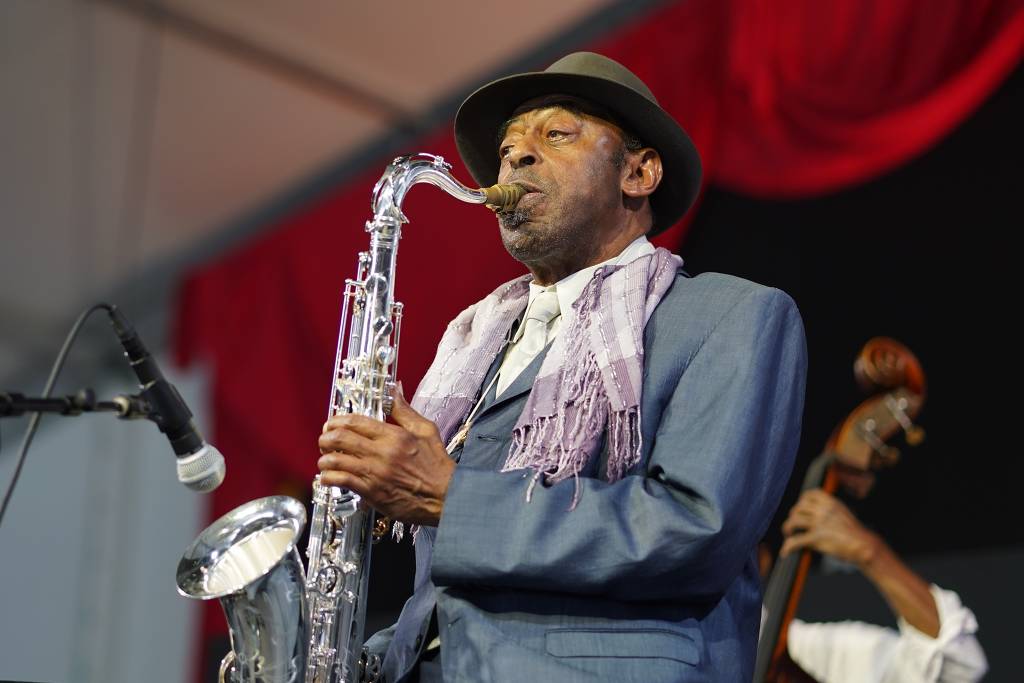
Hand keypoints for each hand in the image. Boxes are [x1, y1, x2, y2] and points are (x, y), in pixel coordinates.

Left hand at [317, 384, 454, 525]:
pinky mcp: (372, 493)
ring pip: (335, 461)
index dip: (337, 420)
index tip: (332, 423)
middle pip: (340, 438)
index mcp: (393, 435)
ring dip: (324, 459)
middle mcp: (381, 453)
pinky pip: (341, 482)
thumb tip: (395, 389)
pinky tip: (328, 477)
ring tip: (325, 460)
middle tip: (324, 440)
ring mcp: (375, 474)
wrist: (446, 496)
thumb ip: (404, 410)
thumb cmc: (437, 465)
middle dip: (325, 437)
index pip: (355, 421)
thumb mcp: (425, 430)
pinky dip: (328, 478)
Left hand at [779, 489, 877, 565]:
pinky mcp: (816, 538)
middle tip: (793, 525)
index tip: (800, 508)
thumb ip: (829, 509)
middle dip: (793, 516)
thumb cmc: (854, 532)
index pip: (809, 494)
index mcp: (830, 502)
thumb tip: (813, 512)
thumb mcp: (843, 513)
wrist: (864, 545)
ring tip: (788, 534)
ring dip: (787, 528)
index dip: (801, 500)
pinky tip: (786, 552)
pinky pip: (795, 541)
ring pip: (793, 521)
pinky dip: (788, 547)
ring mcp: (819, 523)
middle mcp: (823, 510)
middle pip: (798, 508)